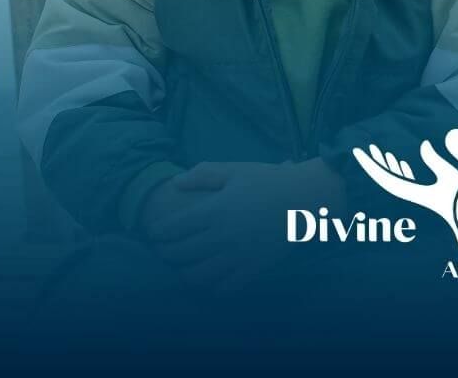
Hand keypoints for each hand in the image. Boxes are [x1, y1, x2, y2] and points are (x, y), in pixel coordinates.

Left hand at [141, 159, 344, 295]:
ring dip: (184, 273)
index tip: (153, 233)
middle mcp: (223, 236)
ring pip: (198, 275)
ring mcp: (238, 255)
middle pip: (181, 253)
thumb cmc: (268, 180)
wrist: (303, 199)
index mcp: (216, 210)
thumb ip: (202, 175)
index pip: (174, 229)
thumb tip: (175, 183)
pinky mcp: (253, 268)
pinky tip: (209, 278)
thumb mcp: (234, 170)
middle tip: (162, 250)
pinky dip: (211, 286)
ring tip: (181, 267)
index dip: (157, 233)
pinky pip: (224, 287)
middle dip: (165, 253)